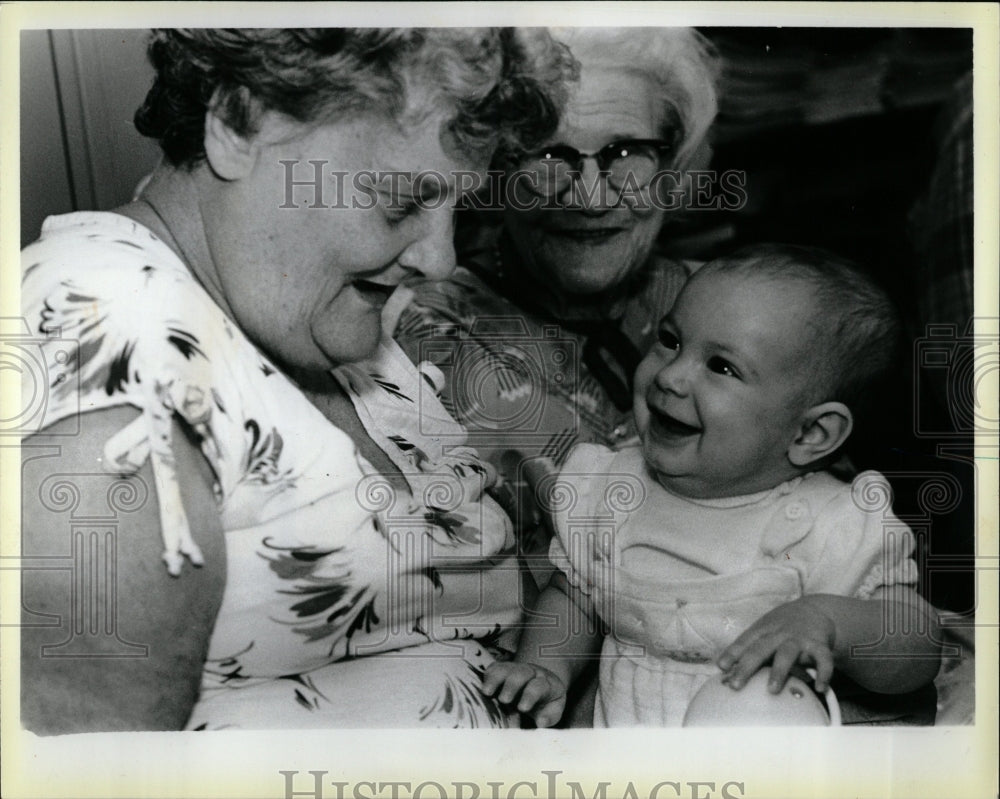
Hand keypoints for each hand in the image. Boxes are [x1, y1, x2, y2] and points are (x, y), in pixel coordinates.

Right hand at [482, 661, 566, 727]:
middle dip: (512, 685)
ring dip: (496, 679)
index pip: (538, 686)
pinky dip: (488, 676)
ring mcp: (516, 668)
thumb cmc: (547, 702)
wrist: (543, 683)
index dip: (530, 696)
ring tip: (487, 692)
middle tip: (504, 700)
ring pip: (505, 668)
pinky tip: (483, 688)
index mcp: (546, 683)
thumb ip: (549, 716)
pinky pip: (494, 668)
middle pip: (521, 673)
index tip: (522, 708)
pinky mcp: (503, 668)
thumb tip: (540, 722)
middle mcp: (530, 672)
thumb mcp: (554, 710)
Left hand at [717, 597, 836, 692]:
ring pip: (787, 654)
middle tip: (735, 684)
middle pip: (760, 649)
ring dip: (779, 671)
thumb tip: (724, 672)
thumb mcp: (764, 630)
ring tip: (772, 690)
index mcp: (762, 629)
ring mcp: (798, 638)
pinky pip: (823, 659)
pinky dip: (823, 673)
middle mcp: (778, 633)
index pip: (745, 641)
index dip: (732, 653)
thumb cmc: (782, 626)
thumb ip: (749, 649)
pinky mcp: (819, 645)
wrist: (815, 609)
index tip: (721, 667)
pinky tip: (819, 688)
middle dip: (747, 666)